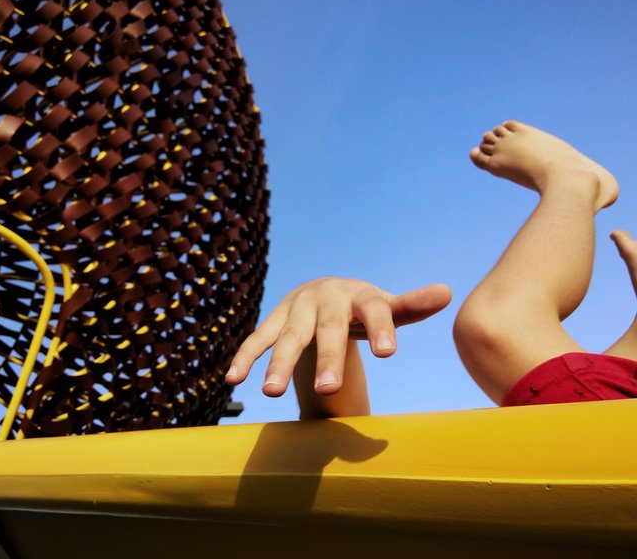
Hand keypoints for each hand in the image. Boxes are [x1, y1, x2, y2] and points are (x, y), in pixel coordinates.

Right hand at [225, 277, 451, 397]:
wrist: (324, 289)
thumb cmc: (363, 306)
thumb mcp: (387, 306)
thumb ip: (412, 305)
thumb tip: (449, 292)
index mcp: (361, 295)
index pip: (374, 310)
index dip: (381, 329)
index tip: (389, 353)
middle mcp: (326, 297)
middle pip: (327, 328)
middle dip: (328, 358)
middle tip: (330, 391)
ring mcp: (297, 308)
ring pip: (288, 337)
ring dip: (279, 363)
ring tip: (270, 394)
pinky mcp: (275, 319)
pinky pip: (258, 338)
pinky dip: (246, 357)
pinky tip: (233, 380)